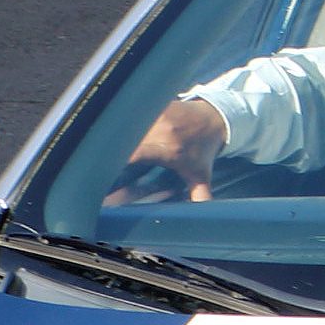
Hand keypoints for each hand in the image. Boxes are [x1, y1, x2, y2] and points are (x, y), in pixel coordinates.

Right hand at [110, 96, 224, 203]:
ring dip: (122, 137)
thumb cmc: (205, 149)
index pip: (132, 155)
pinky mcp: (158, 105)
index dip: (116, 163)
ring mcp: (159, 114)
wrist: (218, 117)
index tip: (107, 173)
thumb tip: (199, 219)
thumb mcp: (201, 175)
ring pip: (130, 126)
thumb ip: (198, 196)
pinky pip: (137, 114)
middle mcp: (161, 129)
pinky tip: (123, 132)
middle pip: (126, 140)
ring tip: (110, 148)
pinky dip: (129, 123)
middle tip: (106, 162)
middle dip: (115, 152)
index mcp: (168, 149)